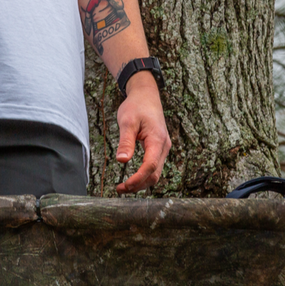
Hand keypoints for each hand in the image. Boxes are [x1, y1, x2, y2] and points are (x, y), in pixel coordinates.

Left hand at [114, 75, 170, 193]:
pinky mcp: (159, 148)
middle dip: (138, 185)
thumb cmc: (136, 106)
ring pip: (155, 172)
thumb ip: (125, 141)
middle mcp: (164, 146)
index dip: (138, 179)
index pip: (150, 166)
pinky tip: (132, 178)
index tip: (124, 185)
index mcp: (157, 140)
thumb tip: (122, 161)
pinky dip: (144, 175)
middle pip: (154, 174)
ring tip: (123, 187)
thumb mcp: (127, 121)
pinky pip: (154, 166)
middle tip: (120, 189)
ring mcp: (163, 148)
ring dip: (141, 182)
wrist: (146, 96)